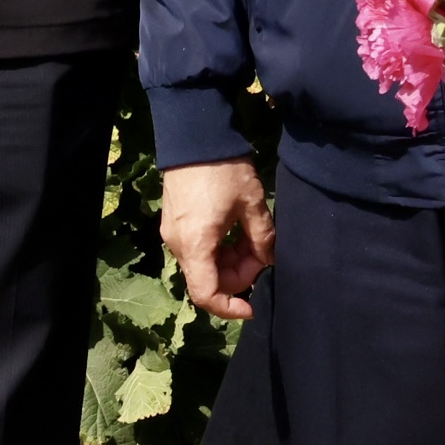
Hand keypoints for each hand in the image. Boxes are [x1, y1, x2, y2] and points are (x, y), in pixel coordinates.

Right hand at [161, 159, 274, 320]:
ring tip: (255, 237)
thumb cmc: (224, 170)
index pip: (207, 295)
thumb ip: (262, 237)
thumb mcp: (251, 203)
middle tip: (264, 253)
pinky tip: (238, 230)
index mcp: (196, 246)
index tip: (253, 306)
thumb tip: (269, 259)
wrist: (196, 137)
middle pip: (208, 279)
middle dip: (239, 274)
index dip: (230, 307)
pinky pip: (199, 248)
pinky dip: (219, 248)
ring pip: (204, 263)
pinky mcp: (176, 223)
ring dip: (231, 259)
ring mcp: (174, 234)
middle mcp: (179, 246)